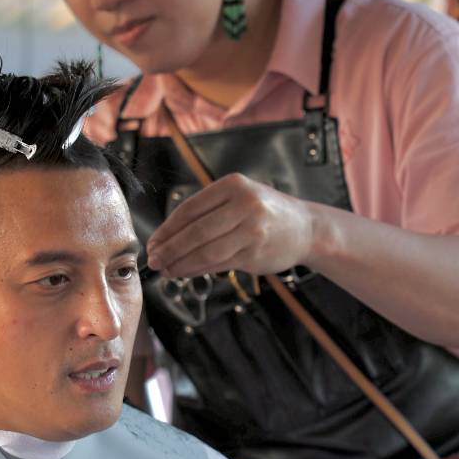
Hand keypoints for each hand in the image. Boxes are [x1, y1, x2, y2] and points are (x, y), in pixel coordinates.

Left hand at [145, 173, 316, 278]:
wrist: (306, 227)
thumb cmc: (265, 213)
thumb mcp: (239, 198)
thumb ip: (208, 212)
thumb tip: (167, 237)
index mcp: (233, 186)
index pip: (189, 209)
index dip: (166, 229)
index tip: (153, 243)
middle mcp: (244, 205)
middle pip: (194, 232)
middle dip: (169, 249)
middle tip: (153, 261)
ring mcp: (252, 230)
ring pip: (205, 251)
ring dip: (181, 264)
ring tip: (166, 270)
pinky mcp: (256, 253)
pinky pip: (219, 263)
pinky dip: (198, 270)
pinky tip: (186, 272)